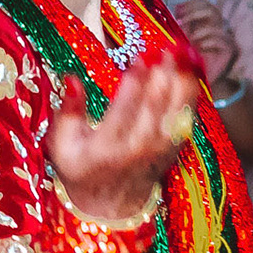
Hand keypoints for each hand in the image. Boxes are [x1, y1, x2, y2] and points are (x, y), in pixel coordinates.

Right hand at [47, 54, 197, 234]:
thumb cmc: (80, 169)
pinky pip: (188, 116)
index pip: (125, 110)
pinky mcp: (174, 147)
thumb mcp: (61, 145)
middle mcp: (139, 148)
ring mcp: (161, 149)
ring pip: (177, 109)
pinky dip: (191, 92)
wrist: (108, 206)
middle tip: (165, 47)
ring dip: (182, 79)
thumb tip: (72, 79)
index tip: (140, 56)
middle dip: (162, 74)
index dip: (135, 82)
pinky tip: (191, 69)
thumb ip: (67, 111)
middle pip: (156, 106)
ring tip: (181, 52)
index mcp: (108, 147)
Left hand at [172, 0, 239, 90]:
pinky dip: (207, 42)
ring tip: (189, 40)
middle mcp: (218, 27)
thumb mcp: (182, 41)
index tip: (177, 10)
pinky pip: (221, 39)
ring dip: (199, 32)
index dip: (191, 4)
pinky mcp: (230, 49)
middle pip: (212, 9)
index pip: (204, 3)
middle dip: (193, 13)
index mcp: (206, 22)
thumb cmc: (191, 62)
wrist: (203, 82)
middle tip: (179, 22)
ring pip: (216, 25)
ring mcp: (226, 38)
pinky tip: (199, 49)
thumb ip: (181, 27)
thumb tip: (176, 11)